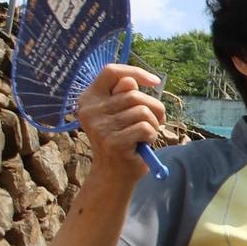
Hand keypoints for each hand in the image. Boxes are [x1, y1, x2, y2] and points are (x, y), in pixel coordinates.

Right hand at [76, 63, 165, 178]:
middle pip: (134, 94)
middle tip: (156, 121)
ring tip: (145, 134)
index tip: (155, 81)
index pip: (111, 72)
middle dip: (154, 107)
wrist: (114, 173)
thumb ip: (125, 96)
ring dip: (153, 124)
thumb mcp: (122, 113)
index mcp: (89, 98)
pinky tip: (143, 144)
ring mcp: (100, 126)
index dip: (136, 72)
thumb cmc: (123, 139)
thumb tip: (131, 81)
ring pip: (142, 111)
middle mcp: (90, 110)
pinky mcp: (113, 141)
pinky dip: (151, 136)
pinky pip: (145, 128)